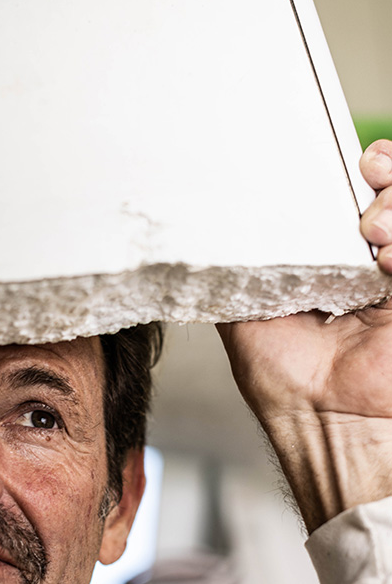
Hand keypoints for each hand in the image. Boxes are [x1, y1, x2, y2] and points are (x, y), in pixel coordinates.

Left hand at [219, 140, 391, 531]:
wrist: (323, 420)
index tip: (355, 162)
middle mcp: (371, 264)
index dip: (361, 171)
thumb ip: (239, 269)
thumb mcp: (243, 313)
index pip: (353, 195)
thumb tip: (210, 232)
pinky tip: (386, 262)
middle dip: (386, 172)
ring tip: (372, 231)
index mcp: (330, 261)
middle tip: (367, 183)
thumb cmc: (285, 379)